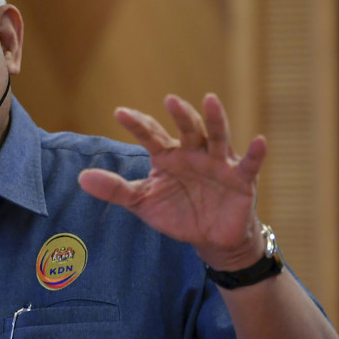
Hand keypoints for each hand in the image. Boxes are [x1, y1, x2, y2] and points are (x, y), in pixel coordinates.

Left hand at [78, 93, 267, 269]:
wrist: (211, 239)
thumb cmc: (177, 213)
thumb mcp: (142, 202)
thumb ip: (114, 189)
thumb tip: (80, 178)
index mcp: (168, 156)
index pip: (151, 135)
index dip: (137, 124)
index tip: (119, 113)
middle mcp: (193, 153)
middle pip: (187, 129)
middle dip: (180, 115)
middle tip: (169, 100)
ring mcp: (218, 163)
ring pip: (216, 137)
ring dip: (214, 119)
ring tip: (209, 100)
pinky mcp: (241, 179)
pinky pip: (249, 164)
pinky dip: (255, 153)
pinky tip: (259, 141)